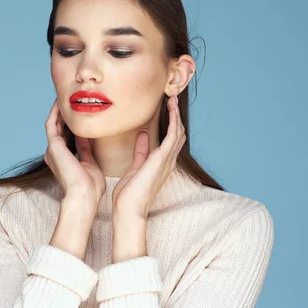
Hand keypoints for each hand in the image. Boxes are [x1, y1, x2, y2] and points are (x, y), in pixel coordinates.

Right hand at [44, 98, 105, 206]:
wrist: (84, 195)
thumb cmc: (90, 186)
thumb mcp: (89, 162)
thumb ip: (85, 149)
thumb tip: (86, 136)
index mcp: (62, 159)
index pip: (65, 137)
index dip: (71, 124)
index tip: (78, 114)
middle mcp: (54, 154)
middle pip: (58, 129)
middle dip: (63, 115)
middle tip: (71, 101)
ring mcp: (52, 149)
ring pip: (53, 124)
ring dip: (58, 111)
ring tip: (64, 98)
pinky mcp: (53, 145)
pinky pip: (51, 123)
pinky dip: (55, 112)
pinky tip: (60, 103)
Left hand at [111, 94, 185, 218]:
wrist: (128, 208)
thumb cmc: (129, 193)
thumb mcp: (136, 166)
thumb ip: (141, 150)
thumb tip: (142, 134)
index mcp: (161, 163)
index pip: (171, 140)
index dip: (171, 123)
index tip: (166, 108)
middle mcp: (168, 161)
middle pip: (178, 134)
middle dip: (176, 117)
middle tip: (172, 100)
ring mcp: (167, 160)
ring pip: (178, 132)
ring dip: (176, 115)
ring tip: (173, 99)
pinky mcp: (163, 158)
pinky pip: (173, 135)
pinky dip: (174, 120)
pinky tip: (171, 108)